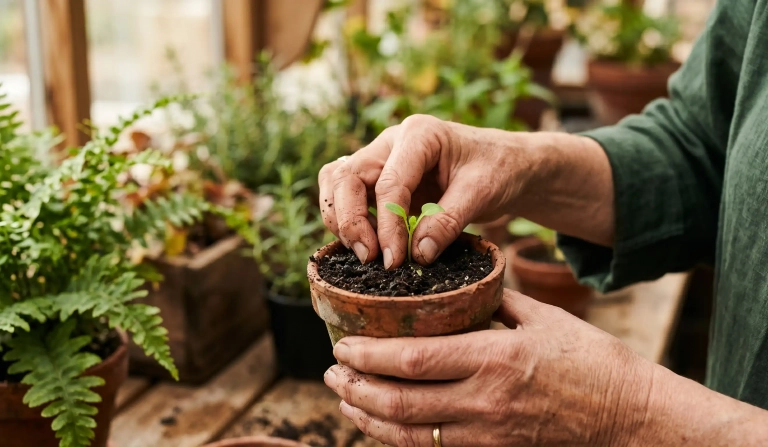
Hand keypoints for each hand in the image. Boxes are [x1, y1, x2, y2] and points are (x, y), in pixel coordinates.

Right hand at [318, 115, 538, 267]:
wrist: (509, 165)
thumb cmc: (499, 170)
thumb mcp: (482, 193)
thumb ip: (448, 221)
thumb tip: (418, 254)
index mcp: (419, 135)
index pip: (388, 183)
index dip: (387, 225)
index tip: (395, 259)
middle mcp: (391, 143)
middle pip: (346, 177)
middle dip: (350, 221)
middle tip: (370, 259)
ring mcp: (381, 160)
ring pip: (337, 183)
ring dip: (342, 219)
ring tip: (365, 254)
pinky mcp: (379, 180)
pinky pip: (347, 196)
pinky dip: (348, 221)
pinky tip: (367, 246)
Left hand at [323, 289, 657, 446]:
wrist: (627, 415)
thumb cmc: (589, 359)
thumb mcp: (542, 317)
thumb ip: (494, 302)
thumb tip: (457, 285)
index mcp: (494, 358)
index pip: (414, 360)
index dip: (370, 355)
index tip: (343, 343)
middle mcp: (484, 401)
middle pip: (402, 402)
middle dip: (357, 387)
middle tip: (332, 371)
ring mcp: (488, 433)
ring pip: (411, 433)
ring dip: (369, 417)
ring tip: (344, 398)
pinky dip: (399, 439)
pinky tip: (380, 425)